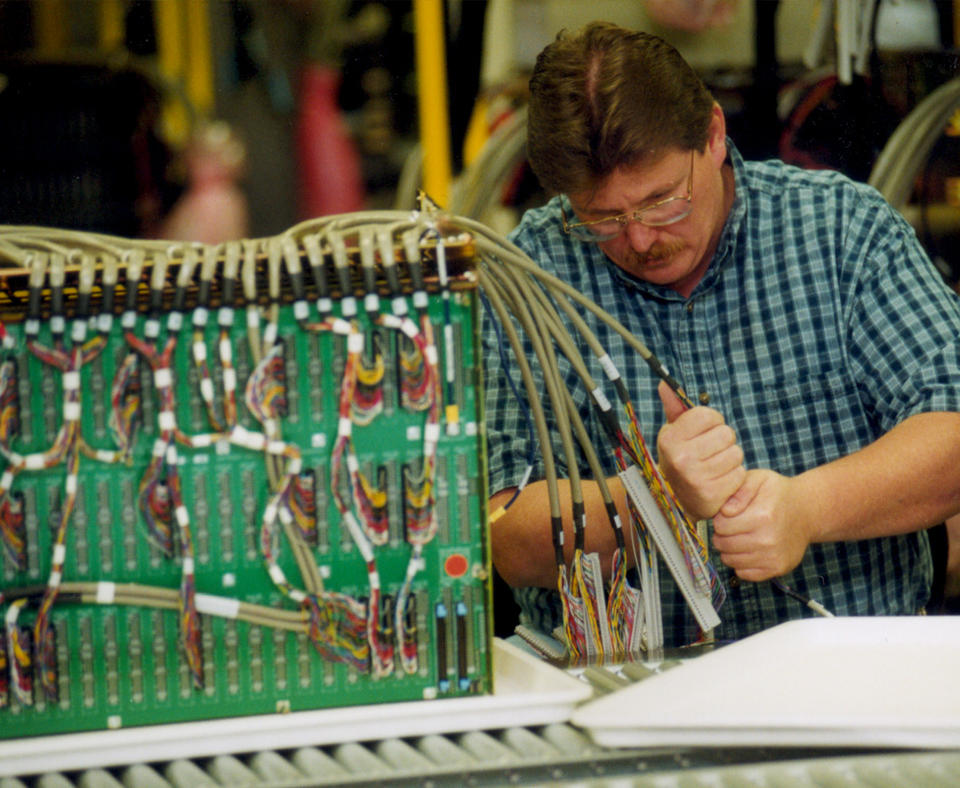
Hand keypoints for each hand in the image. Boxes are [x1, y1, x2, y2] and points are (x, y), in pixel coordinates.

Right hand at [656, 381, 745, 519]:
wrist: (677, 500)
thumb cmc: (681, 459)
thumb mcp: (674, 434)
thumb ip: (674, 408)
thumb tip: (665, 384)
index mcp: (670, 438)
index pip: (709, 415)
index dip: (712, 422)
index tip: (704, 432)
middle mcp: (681, 457)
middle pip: (726, 434)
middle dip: (723, 441)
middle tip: (710, 452)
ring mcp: (696, 477)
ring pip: (736, 453)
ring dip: (730, 459)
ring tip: (716, 466)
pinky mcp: (712, 493)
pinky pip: (739, 474)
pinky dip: (734, 477)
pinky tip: (720, 480)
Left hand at [712, 469, 810, 580]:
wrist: (807, 511)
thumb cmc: (778, 493)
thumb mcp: (759, 479)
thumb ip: (739, 490)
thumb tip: (725, 511)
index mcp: (762, 516)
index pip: (720, 526)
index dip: (720, 519)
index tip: (729, 515)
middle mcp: (768, 539)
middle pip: (723, 544)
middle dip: (722, 534)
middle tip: (733, 526)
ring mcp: (773, 557)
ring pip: (730, 560)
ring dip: (729, 549)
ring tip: (740, 536)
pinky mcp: (777, 568)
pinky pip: (743, 573)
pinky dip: (740, 563)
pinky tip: (748, 549)